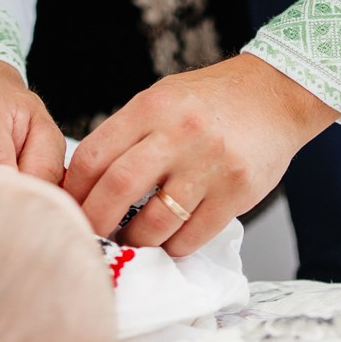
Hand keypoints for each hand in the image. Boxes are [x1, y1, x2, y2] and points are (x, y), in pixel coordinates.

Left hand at [63, 53, 337, 255]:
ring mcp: (209, 163)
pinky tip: (170, 241)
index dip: (72, 189)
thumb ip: (128, 133)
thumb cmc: (211, 99)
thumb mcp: (162, 98)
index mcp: (151, 106)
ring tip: (132, 240)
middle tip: (87, 236)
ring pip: (155, 221)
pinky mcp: (237, 191)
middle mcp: (178, 133)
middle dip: (94, 220)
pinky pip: (193, 236)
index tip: (65, 207)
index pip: (94, 154)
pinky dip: (174, 246)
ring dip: (136, 240)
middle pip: (117, 187)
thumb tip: (85, 181)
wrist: (275, 95)